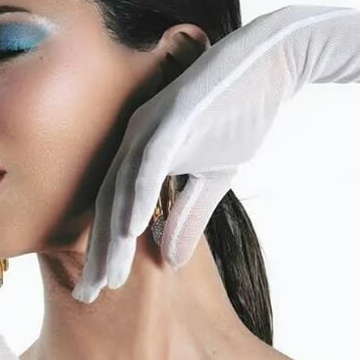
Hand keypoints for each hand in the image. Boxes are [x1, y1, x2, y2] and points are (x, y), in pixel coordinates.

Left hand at [74, 5, 354, 302]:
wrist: (274, 62)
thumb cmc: (239, 115)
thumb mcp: (214, 179)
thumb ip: (188, 217)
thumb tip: (172, 262)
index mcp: (140, 152)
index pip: (113, 210)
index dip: (102, 252)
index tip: (94, 292)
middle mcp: (136, 138)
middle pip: (107, 204)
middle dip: (97, 254)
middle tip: (86, 296)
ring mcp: (152, 124)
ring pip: (123, 189)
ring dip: (114, 237)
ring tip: (107, 278)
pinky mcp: (174, 114)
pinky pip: (149, 163)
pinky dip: (138, 197)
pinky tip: (132, 231)